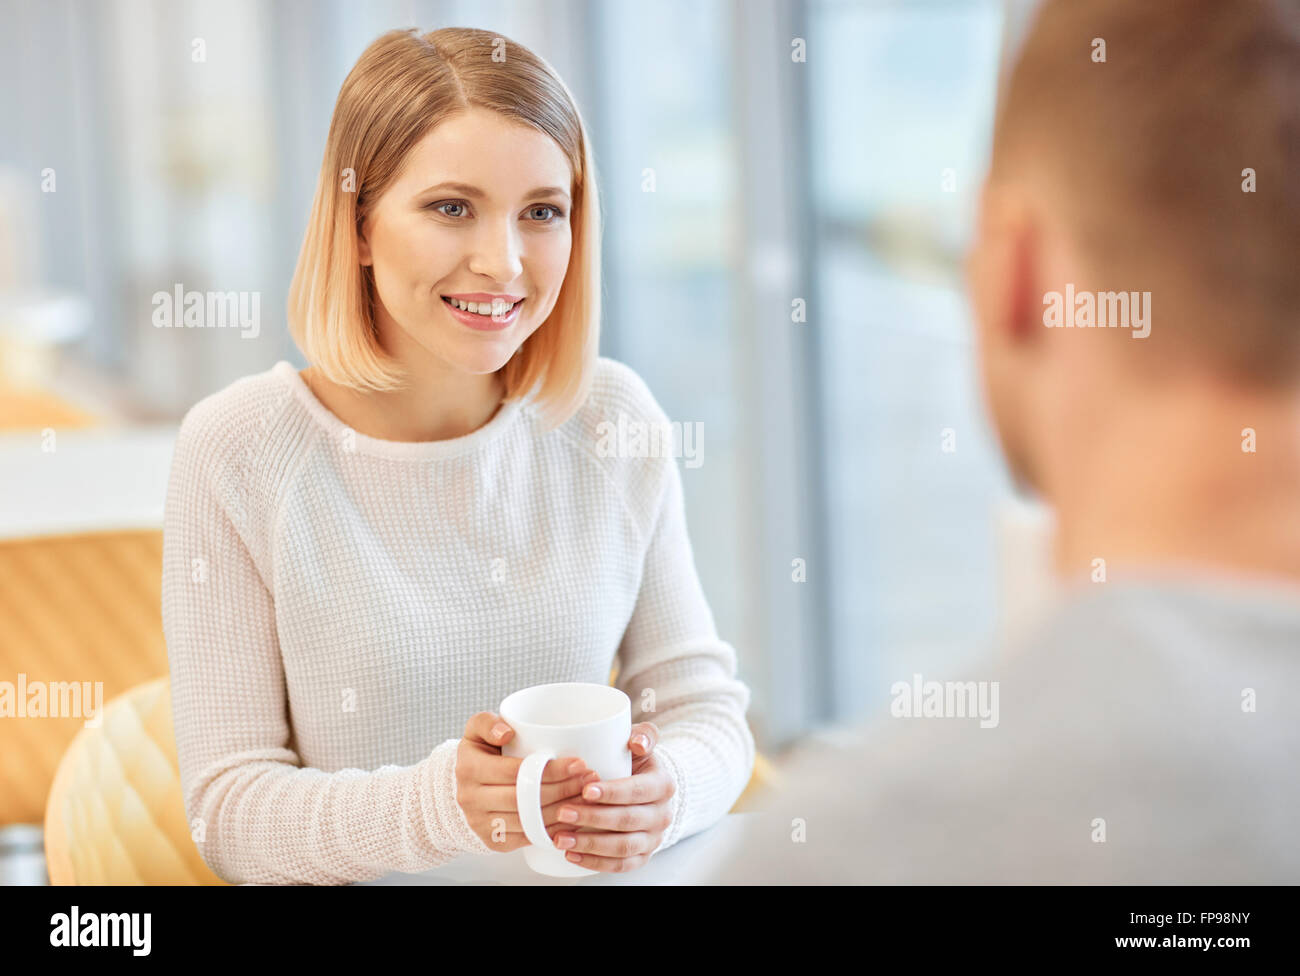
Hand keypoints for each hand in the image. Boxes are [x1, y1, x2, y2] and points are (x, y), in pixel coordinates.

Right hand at [455, 712, 596, 850]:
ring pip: (529, 822)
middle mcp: (471, 799)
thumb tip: (507, 733)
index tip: (579, 764)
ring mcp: (481, 824)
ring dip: (563, 811)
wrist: (467, 785)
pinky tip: (573, 817)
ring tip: (587, 797)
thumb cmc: (482, 751)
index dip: (551, 770)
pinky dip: (554, 829)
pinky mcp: (494, 842)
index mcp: (469, 768)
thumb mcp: (477, 729)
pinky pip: (528, 838)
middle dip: (563, 791)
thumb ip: (488, 723)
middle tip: (589, 780)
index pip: (516, 772)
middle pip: (525, 799)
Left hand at [546, 721, 674, 872]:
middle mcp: (662, 815)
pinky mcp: (642, 856)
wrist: (648, 789)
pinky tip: (571, 855)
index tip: (585, 791)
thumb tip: (636, 742)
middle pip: (627, 820)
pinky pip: (621, 865)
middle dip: (593, 818)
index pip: (638, 790)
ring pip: (623, 847)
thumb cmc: (636, 762)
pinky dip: (595, 863)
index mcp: (663, 785)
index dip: (612, 792)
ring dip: (590, 844)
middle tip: (563, 813)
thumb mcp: (642, 742)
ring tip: (561, 839)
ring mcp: (653, 839)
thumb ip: (643, 734)